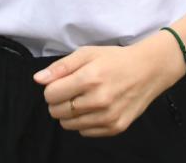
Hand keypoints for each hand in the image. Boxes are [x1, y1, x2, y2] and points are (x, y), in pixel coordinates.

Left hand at [33, 38, 175, 137]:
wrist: (147, 71)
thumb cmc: (114, 59)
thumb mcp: (86, 53)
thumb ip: (60, 67)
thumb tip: (38, 80)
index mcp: (89, 78)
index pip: (51, 94)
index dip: (50, 88)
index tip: (58, 83)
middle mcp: (98, 100)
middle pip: (57, 112)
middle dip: (57, 101)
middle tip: (69, 91)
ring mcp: (107, 117)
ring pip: (69, 125)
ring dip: (69, 113)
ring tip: (80, 99)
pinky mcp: (115, 128)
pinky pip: (85, 132)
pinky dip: (83, 121)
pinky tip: (92, 108)